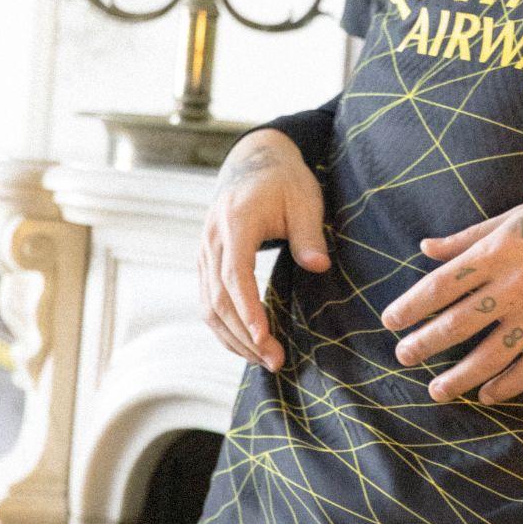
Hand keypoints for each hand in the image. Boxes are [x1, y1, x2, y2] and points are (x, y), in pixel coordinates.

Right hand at [197, 130, 329, 371]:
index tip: (264, 336)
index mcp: (235, 222)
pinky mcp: (206, 262)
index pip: (235, 274)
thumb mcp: (304, 199)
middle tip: (275, 361)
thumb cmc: (284, 181)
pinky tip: (247, 345)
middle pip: (219, 298)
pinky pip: (208, 301)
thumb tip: (318, 267)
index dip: (247, 309)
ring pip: (209, 305)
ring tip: (264, 361)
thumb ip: (308, 234)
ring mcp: (204, 252)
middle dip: (244, 335)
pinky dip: (225, 327)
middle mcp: (212, 240)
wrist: (254, 162)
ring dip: (233, 338)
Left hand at [380, 190, 522, 403]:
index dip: (412, 305)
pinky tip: (489, 395)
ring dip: (460, 376)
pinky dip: (509, 385)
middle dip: (425, 343)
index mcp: (498, 252)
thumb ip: (467, 237)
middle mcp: (515, 286)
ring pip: (491, 354)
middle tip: (403, 357)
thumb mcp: (514, 217)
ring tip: (436, 391)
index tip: (390, 321)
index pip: (442, 285)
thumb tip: (425, 247)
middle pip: (459, 323)